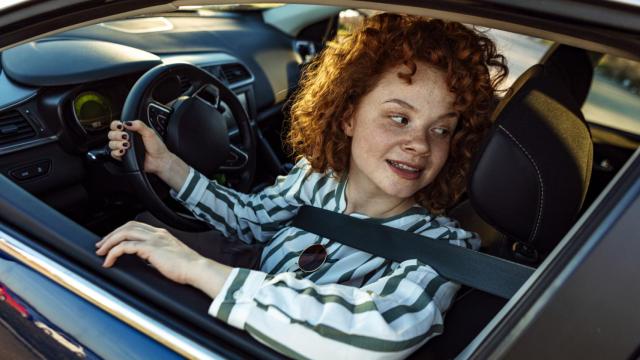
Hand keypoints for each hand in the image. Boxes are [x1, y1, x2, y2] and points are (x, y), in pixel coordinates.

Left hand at [95, 221, 231, 296]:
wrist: (197, 269)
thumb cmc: (187, 267)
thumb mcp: (170, 257)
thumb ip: (158, 255)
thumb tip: (146, 260)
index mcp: (161, 234)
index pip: (136, 226)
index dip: (120, 232)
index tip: (112, 241)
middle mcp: (156, 233)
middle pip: (126, 227)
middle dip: (111, 235)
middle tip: (101, 246)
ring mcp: (153, 239)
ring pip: (123, 234)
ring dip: (109, 242)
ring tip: (101, 253)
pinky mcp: (150, 248)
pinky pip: (125, 246)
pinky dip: (113, 253)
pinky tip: (108, 261)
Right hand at [107, 120, 171, 175]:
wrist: (159, 160)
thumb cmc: (156, 147)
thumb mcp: (149, 133)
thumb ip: (139, 125)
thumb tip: (128, 122)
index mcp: (131, 131)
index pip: (117, 125)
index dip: (116, 125)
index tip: (121, 127)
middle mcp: (125, 139)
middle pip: (111, 134)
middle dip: (117, 135)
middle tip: (125, 137)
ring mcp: (123, 148)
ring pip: (111, 144)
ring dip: (117, 144)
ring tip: (127, 145)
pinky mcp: (123, 157)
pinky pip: (113, 154)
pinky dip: (117, 152)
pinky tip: (124, 152)